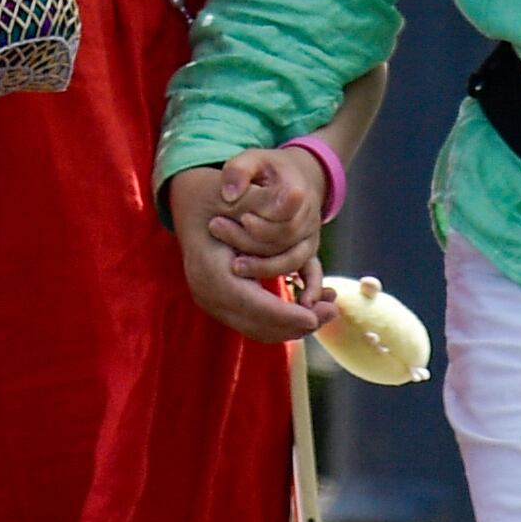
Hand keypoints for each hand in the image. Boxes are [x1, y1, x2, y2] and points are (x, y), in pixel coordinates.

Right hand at [166, 161, 334, 343]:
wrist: (187, 201)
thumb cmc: (213, 193)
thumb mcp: (239, 192)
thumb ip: (268, 200)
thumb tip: (299, 195)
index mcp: (208, 268)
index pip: (249, 303)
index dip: (284, 314)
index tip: (315, 317)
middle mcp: (207, 291)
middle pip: (256, 323)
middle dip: (297, 323)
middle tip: (333, 310)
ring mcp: (212, 301)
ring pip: (258, 329)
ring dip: (294, 325)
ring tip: (328, 309)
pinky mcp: (221, 303)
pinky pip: (255, 322)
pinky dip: (283, 319)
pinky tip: (310, 304)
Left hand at [188, 146, 331, 286]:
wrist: (294, 178)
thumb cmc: (266, 169)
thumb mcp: (252, 159)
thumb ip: (239, 171)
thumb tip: (229, 193)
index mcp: (297, 192)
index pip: (280, 217)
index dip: (260, 225)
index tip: (241, 220)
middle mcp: (308, 219)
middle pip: (283, 242)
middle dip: (251, 245)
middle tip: (220, 238)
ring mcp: (309, 239)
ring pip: (290, 260)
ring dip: (264, 267)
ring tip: (234, 266)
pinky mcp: (306, 252)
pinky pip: (310, 275)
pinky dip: (307, 289)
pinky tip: (297, 304)